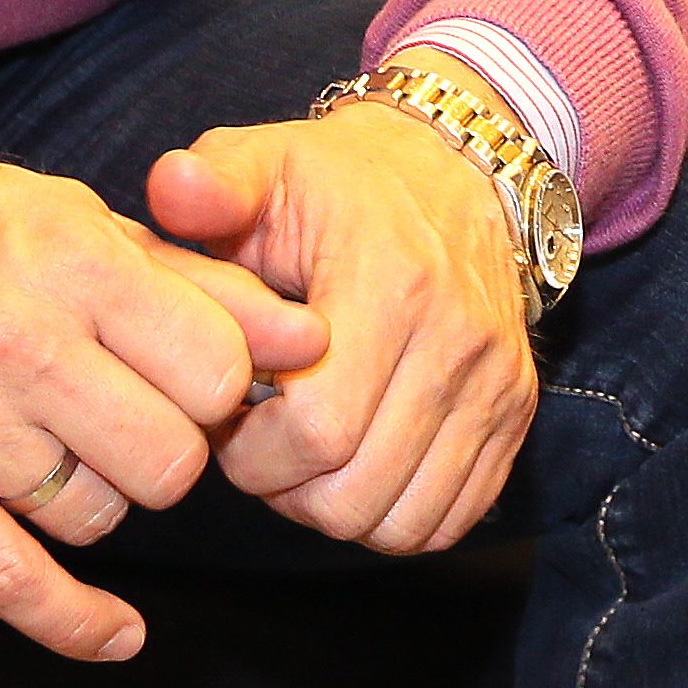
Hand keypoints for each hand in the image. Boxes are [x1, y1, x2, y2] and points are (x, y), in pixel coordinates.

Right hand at [0, 127, 324, 662]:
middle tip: (138, 417)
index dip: (223, 385)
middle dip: (173, 448)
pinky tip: (119, 633)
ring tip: (67, 445)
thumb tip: (311, 338)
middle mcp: (15, 344)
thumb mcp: (77, 220)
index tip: (197, 376)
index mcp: (70, 262)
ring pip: (98, 516)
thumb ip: (199, 283)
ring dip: (104, 496)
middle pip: (168, 456)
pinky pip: (13, 584)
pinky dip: (76, 623)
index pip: (214, 367)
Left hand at [149, 53, 538, 556]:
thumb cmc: (338, 181)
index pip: (317, 432)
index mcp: (389, 284)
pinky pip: (452, 518)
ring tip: (307, 454)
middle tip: (260, 443)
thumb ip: (210, 184)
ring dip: (338, 510)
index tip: (229, 415)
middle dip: (285, 491)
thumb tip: (171, 188)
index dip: (252, 453)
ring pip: (404, 524)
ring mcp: (495, 381)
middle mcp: (457, 339)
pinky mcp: (515, 411)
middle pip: (356, 494)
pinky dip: (395, 516)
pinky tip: (359, 464)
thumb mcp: (265, 163)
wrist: (454, 168)